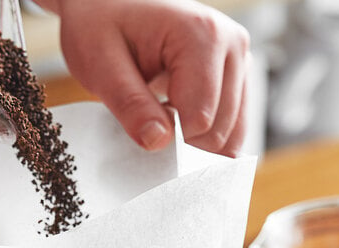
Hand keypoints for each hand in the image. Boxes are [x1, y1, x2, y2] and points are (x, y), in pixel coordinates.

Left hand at [35, 0, 250, 156]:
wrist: (108, 3)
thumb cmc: (101, 26)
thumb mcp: (100, 65)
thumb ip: (130, 105)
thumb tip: (158, 142)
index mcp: (201, 35)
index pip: (200, 119)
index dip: (169, 139)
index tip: (142, 129)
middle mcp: (232, 43)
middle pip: (220, 130)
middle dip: (183, 143)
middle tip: (148, 123)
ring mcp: (239, 58)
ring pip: (232, 132)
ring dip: (195, 141)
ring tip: (162, 118)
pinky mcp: (236, 73)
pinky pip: (233, 124)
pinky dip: (206, 136)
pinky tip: (178, 123)